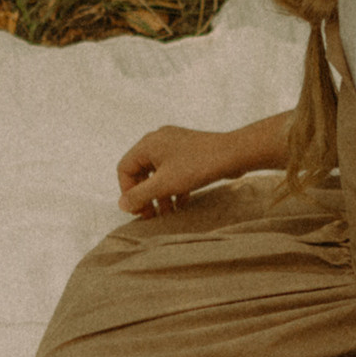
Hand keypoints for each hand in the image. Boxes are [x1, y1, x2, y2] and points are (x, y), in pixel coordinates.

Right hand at [117, 125, 240, 216]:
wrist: (233, 153)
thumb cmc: (197, 165)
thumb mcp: (164, 184)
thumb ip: (139, 195)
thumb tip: (122, 204)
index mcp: (148, 144)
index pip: (125, 169)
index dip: (128, 192)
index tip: (138, 210)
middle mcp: (158, 141)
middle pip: (141, 172)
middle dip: (145, 196)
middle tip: (151, 215)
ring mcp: (174, 144)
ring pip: (158, 173)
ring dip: (160, 195)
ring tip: (167, 214)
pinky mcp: (188, 151)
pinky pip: (172, 171)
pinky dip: (173, 187)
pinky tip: (181, 204)